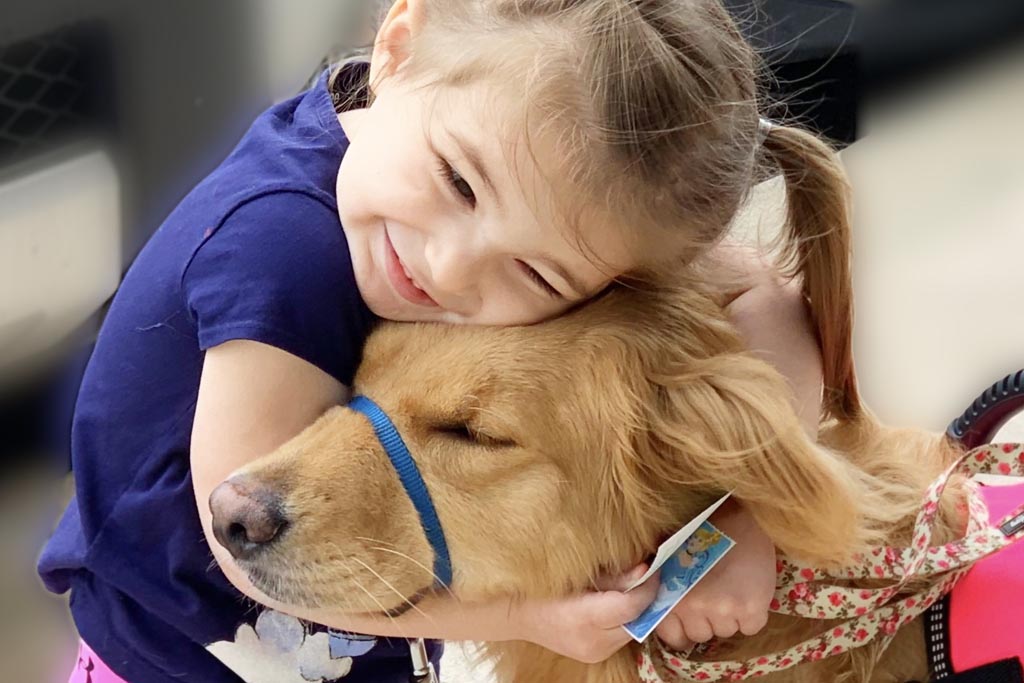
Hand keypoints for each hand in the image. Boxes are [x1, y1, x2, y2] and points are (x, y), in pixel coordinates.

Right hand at [513, 565, 659, 663]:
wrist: (519, 614)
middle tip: (646, 574)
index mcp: (584, 619)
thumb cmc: (544, 587)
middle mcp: (592, 642)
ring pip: (632, 630)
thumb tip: (645, 568)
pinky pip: (621, 636)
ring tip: (631, 587)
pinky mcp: (595, 656)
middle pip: (636, 621)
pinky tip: (617, 603)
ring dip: (636, 609)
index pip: (630, 607)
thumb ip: (614, 576)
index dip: (647, 587)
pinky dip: (625, 619)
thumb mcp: (578, 575)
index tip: (652, 567)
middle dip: (645, 597)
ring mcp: (594, 653)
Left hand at [655, 501, 774, 649]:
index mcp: (669, 595)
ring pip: (726, 631)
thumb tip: (653, 609)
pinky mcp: (751, 609)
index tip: (693, 616)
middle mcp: (693, 607)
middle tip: (715, 593)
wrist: (738, 515)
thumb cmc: (700, 531)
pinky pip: (751, 628)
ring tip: (732, 586)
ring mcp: (723, 609)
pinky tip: (748, 590)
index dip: (684, 628)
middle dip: (708, 620)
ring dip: (730, 616)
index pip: (674, 636)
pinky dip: (752, 615)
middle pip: (701, 634)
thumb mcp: (668, 557)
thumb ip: (660, 586)